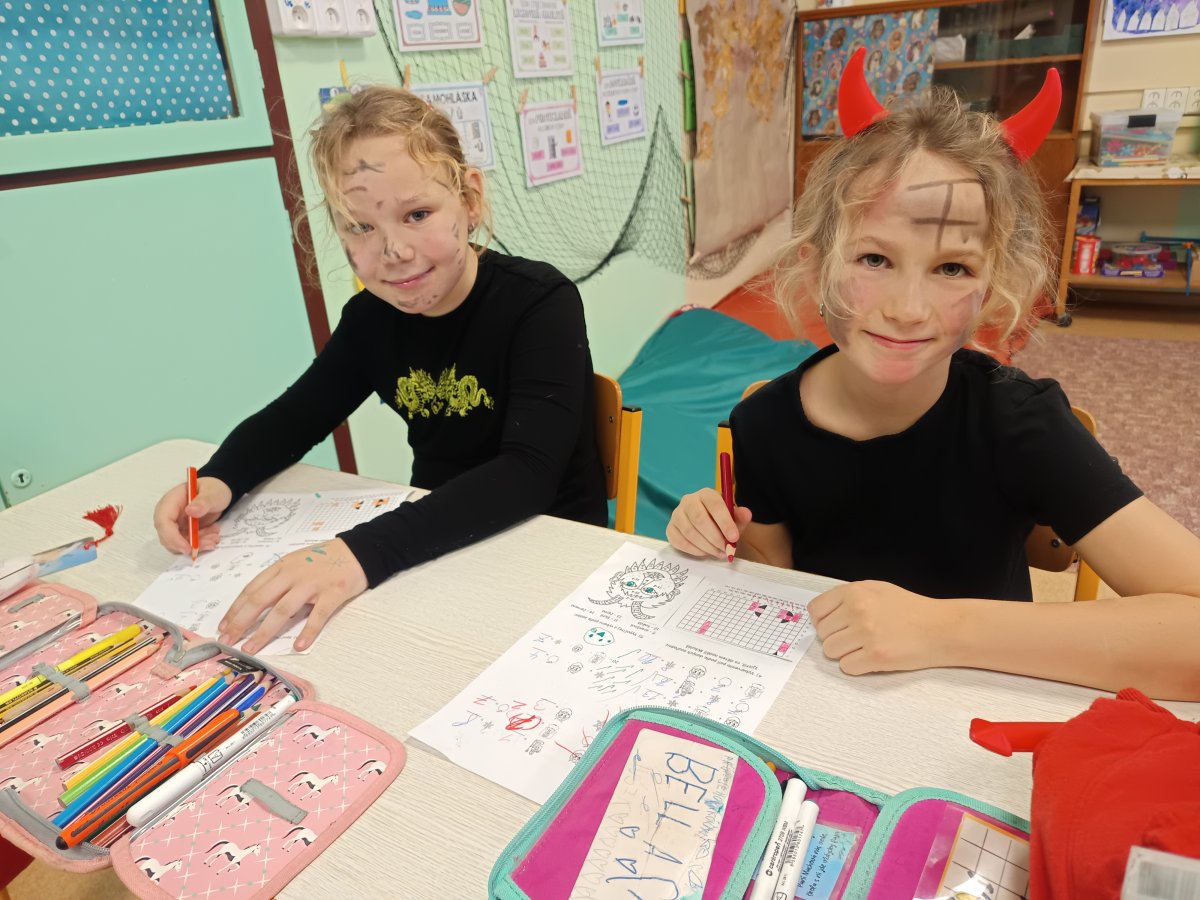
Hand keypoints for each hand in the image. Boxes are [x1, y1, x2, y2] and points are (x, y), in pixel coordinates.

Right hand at [153, 476, 231, 555]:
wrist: (216, 493)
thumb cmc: (211, 489)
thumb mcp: (212, 492)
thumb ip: (203, 501)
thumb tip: (190, 511)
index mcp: (170, 502)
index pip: (164, 522)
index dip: (173, 538)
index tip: (188, 547)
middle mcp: (169, 515)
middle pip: (168, 537)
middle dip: (189, 544)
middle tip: (208, 543)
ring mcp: (175, 524)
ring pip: (179, 543)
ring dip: (198, 544)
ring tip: (214, 537)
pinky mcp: (182, 531)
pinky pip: (187, 543)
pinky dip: (200, 543)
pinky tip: (212, 537)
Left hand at [218, 538, 367, 653]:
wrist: (358, 551)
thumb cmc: (324, 559)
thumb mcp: (296, 562)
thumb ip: (278, 579)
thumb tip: (255, 604)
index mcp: (282, 567)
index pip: (252, 589)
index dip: (235, 608)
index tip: (224, 625)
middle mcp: (293, 575)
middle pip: (261, 600)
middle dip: (241, 621)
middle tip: (228, 640)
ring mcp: (313, 584)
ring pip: (283, 610)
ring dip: (264, 631)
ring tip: (251, 648)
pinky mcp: (333, 593)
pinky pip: (317, 616)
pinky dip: (307, 632)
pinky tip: (298, 646)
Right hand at [666, 488, 752, 559]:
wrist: (708, 527)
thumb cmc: (722, 522)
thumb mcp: (735, 519)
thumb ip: (741, 517)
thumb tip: (746, 513)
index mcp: (706, 494)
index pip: (714, 504)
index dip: (724, 521)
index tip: (734, 538)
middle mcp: (688, 501)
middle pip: (699, 519)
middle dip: (715, 538)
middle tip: (726, 550)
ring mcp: (677, 515)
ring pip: (690, 532)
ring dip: (707, 547)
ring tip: (719, 553)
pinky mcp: (670, 529)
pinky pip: (680, 542)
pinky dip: (695, 551)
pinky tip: (705, 553)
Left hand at [808, 580, 947, 674]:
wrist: (940, 628)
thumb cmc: (909, 609)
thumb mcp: (877, 589)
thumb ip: (848, 597)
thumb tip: (822, 614)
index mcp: (854, 591)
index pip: (815, 610)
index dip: (822, 621)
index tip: (833, 626)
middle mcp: (857, 610)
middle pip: (822, 633)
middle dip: (836, 637)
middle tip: (856, 637)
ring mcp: (866, 634)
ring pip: (830, 651)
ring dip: (844, 653)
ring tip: (863, 647)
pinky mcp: (876, 657)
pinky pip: (846, 667)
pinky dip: (856, 666)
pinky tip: (871, 658)